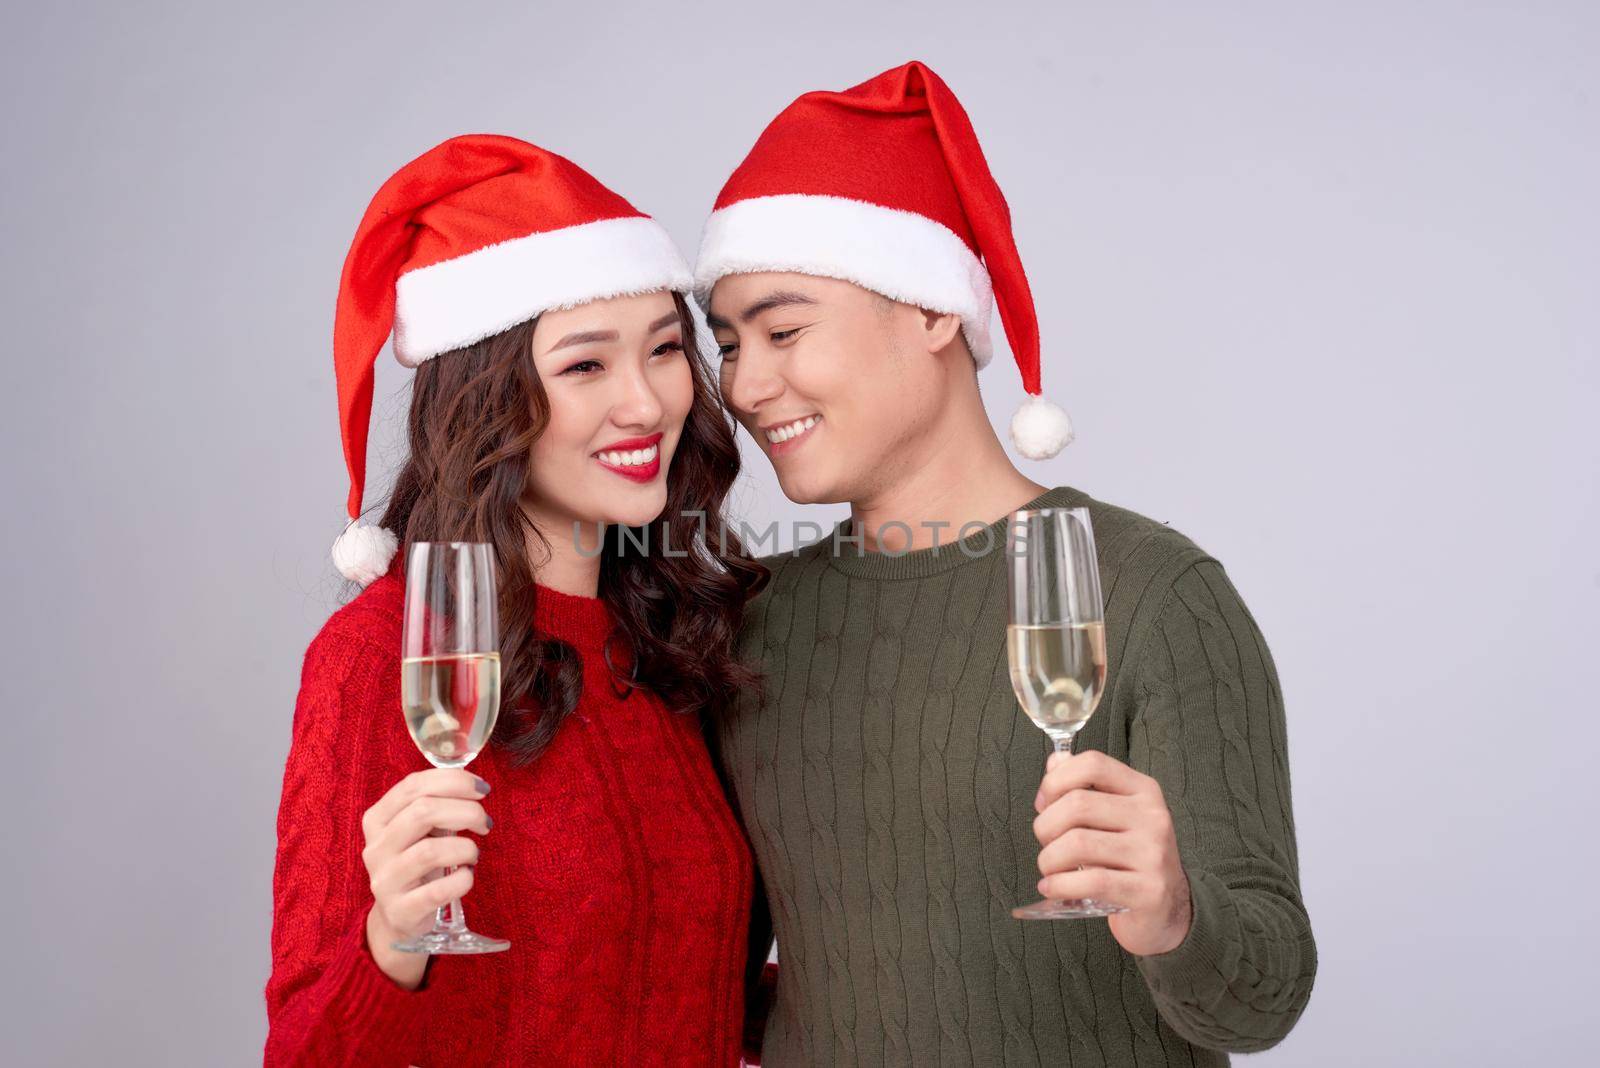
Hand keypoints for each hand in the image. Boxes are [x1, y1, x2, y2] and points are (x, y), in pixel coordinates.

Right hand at [359, 768, 492, 987]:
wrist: (399, 916)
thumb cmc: (416, 862)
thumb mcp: (419, 831)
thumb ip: (436, 805)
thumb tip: (475, 786)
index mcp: (377, 819)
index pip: (413, 786)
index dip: (454, 781)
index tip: (482, 789)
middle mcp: (375, 848)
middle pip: (422, 812)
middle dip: (466, 811)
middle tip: (485, 822)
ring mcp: (385, 881)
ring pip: (430, 851)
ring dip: (465, 847)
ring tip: (473, 853)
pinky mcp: (400, 911)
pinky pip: (438, 890)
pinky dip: (462, 880)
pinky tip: (467, 875)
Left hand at [1032, 749, 1191, 956]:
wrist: (1168, 909)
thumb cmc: (1129, 858)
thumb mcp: (1113, 817)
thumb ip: (1083, 787)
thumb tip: (1054, 762)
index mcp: (1143, 791)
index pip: (1093, 764)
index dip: (1055, 781)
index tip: (1043, 804)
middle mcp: (1153, 817)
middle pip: (1078, 804)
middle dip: (1045, 825)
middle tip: (1046, 843)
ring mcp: (1154, 854)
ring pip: (1078, 843)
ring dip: (1049, 859)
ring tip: (1049, 868)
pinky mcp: (1149, 891)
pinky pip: (1091, 881)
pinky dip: (1059, 885)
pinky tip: (1051, 887)